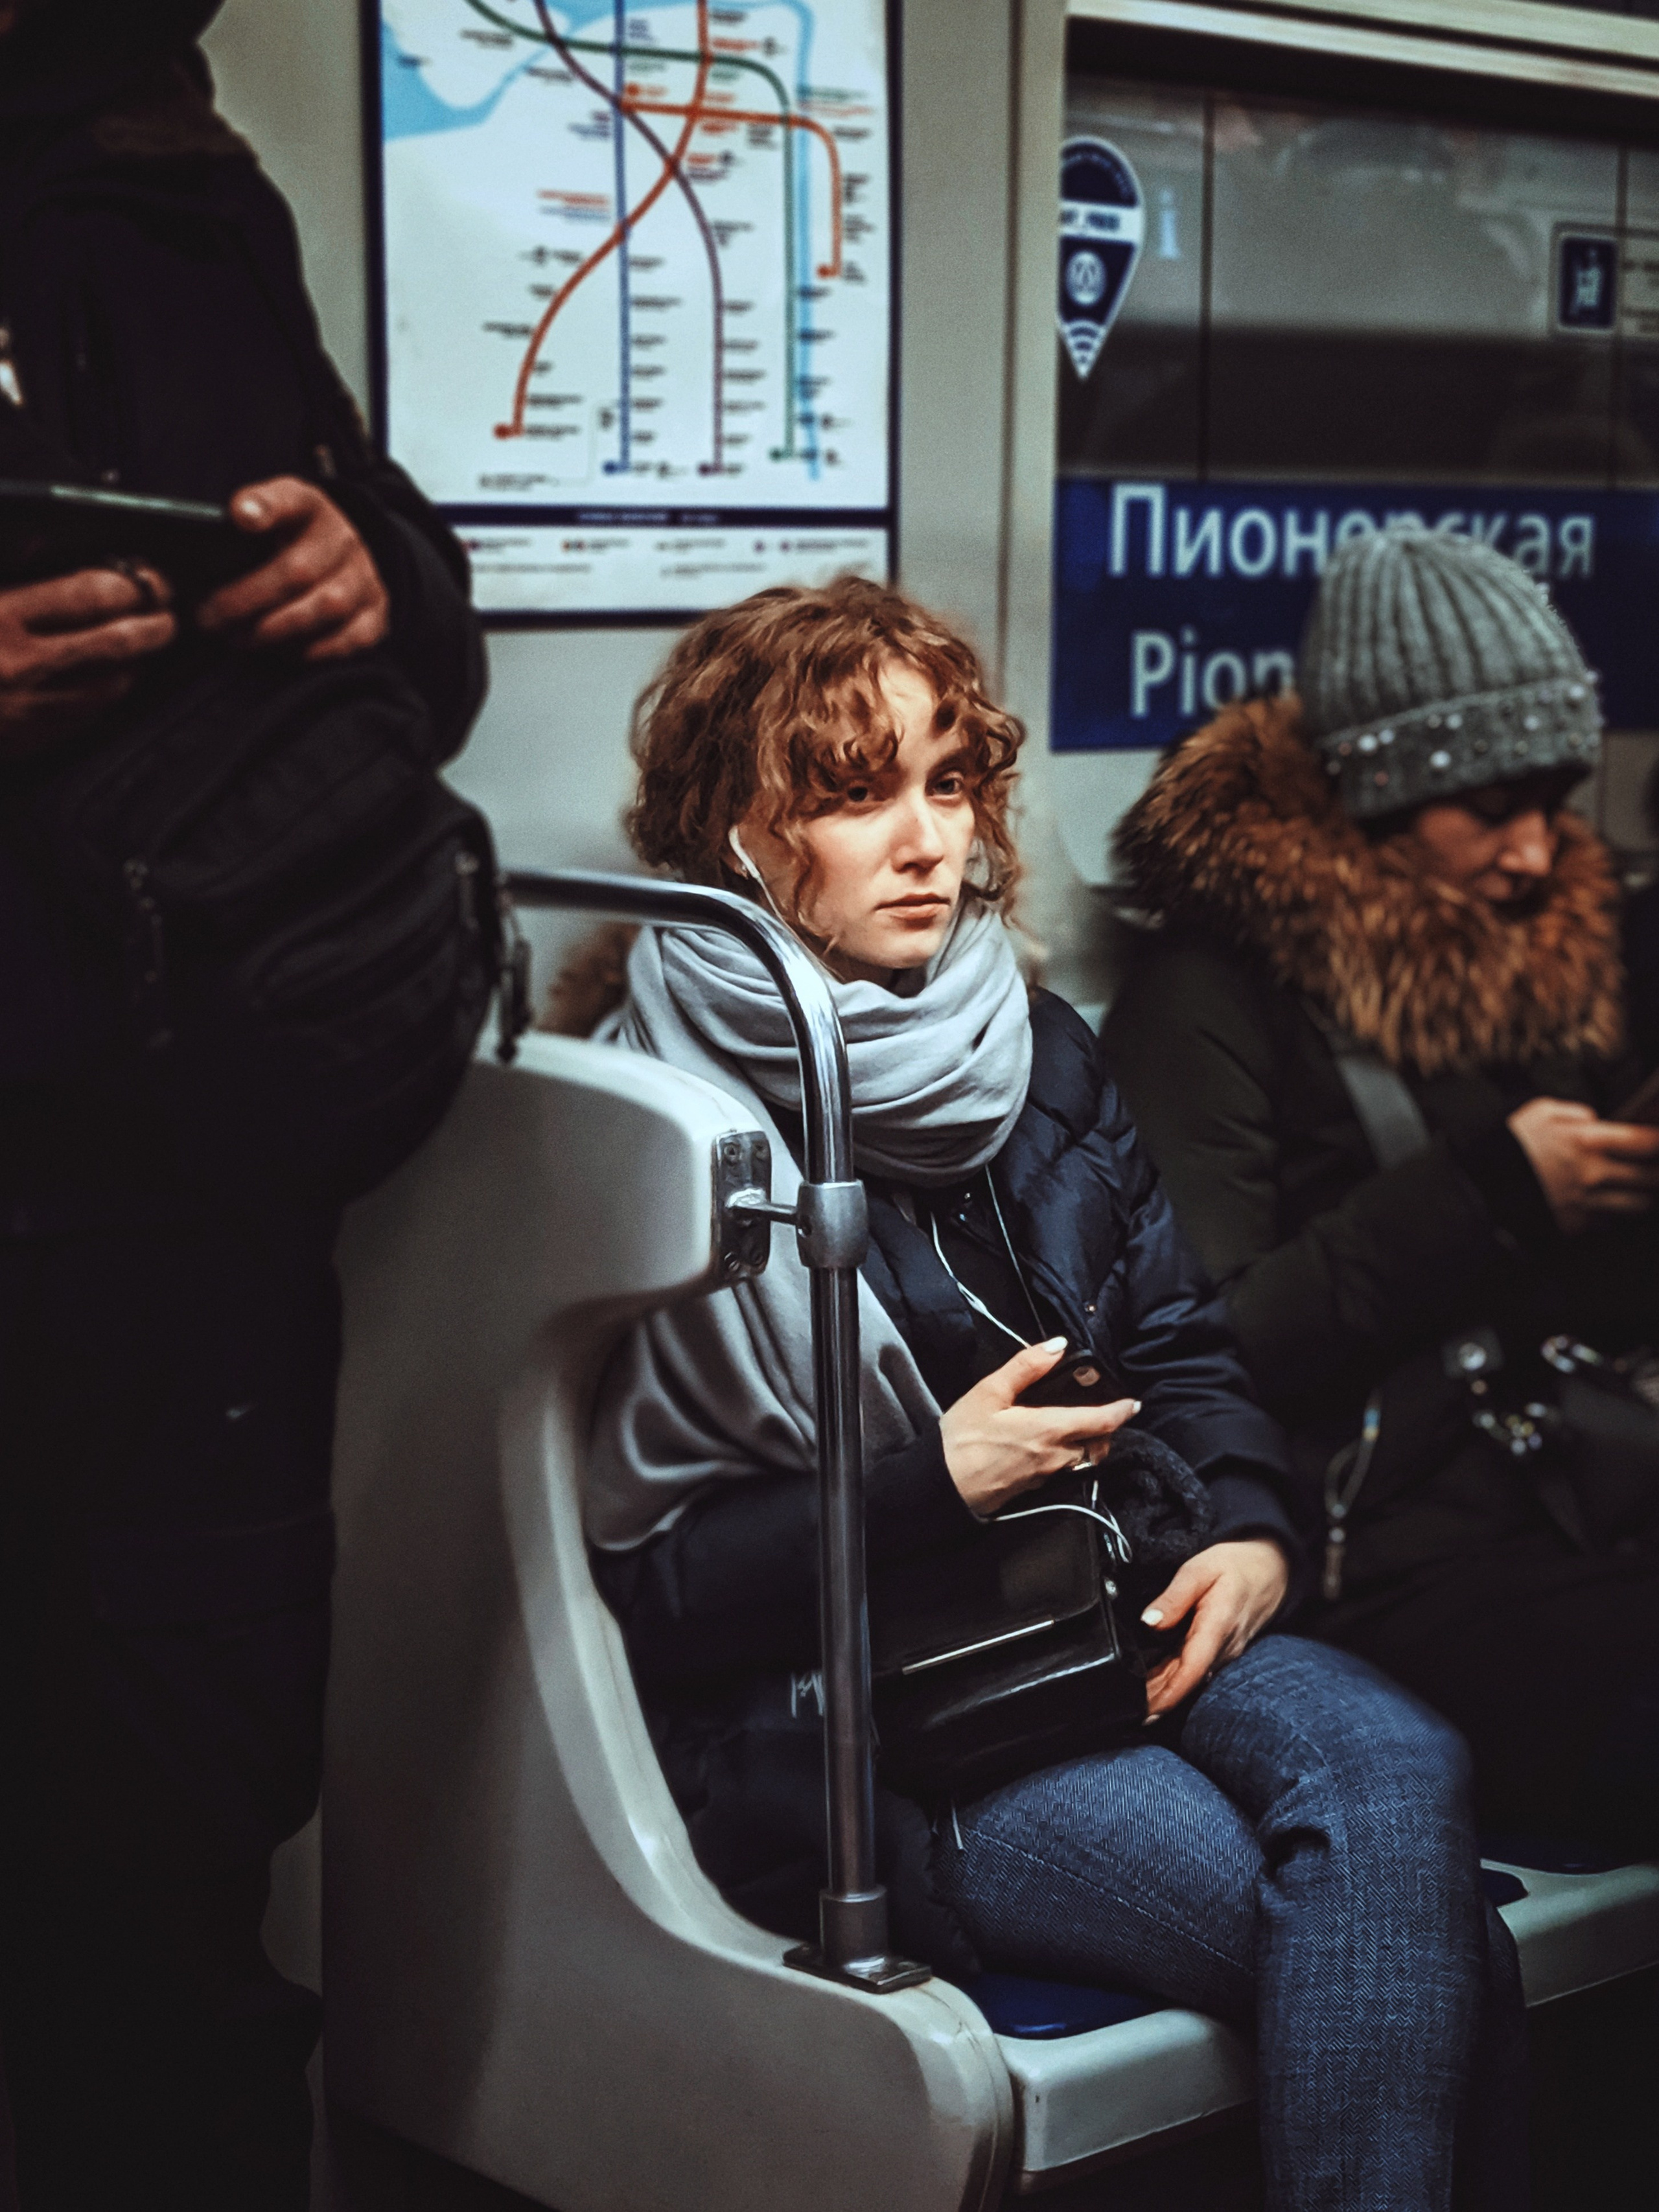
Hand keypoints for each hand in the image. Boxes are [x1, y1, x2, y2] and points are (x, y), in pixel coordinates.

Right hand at [0, 566, 176, 755]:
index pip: (89, 593)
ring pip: (114, 683)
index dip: (133, 581)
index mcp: (1, 616)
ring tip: (150, 640)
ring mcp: (30, 707)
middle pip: (118, 640)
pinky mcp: (31, 738)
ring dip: (140, 660)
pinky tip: (116, 675)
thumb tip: (54, 537)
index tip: (150, 574)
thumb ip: (11, 564)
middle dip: (156, 622)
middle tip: (169, 610)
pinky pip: (90, 715)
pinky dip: (110, 691)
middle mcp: (23, 664)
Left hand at [197, 476, 388, 659]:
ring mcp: (364, 577)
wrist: (337, 561)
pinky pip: (349, 640)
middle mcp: (343, 539)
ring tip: (239, 640)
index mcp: (308, 506)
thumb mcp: (262, 519)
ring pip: (325, 608)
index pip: (289, 499)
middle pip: (297, 571)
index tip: (240, 516)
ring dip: (275, 631)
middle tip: (211, 619)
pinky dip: (312, 651)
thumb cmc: (285, 545)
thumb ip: (238, 523)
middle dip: (247, 601)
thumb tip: (210, 541)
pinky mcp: (376, 612)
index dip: (265, 507)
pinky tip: (281, 653)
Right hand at [939, 1338, 1140, 1516]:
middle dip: (1105, 1429)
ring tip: (1078, 1426)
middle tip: (1101, 1411)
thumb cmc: (962, 1438)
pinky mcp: (1036, 1488)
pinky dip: (1071, 1456)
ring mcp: (1048, 1476)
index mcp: (1049, 1429)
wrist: (942, 1487)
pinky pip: (1066, 1470)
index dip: (1121, 1411)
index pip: (1100, 1422)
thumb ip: (1026, 1367)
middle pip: (1098, 1444)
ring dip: (1089, 1444)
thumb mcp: (989, 1392)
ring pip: (1083, 1459)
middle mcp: (1057, 1456)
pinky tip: (1052, 1445)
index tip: (1134, 1403)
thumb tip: (1057, 1345)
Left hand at [1141, 1539, 1289, 1717]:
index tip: (1145, 1713)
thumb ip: (1174, 1597)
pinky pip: (1196, 1669)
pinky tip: (1154, 1683)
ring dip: (1163, 1693)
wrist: (1272, 1569)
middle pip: (1186, 1682)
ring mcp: (1224, 1653)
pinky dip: (1174, 1679)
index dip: (1167, 1697)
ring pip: (1190, 1679)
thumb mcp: (1199, 1570)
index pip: (1190, 1672)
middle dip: (1157, 1701)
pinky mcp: (1222, 1651)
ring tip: (1133, 1703)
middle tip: (1125, 1714)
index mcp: (1215, 1629)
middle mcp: (1222, 1649)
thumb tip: (1149, 1622)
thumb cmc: (1236, 1566)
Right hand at [1507, 1097, 1658, 1235]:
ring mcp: (1588, 1203)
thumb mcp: (1538, 1111)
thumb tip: (1597, 1118)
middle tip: (1656, 1170)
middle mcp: (1594, 1173)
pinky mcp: (1577, 1225)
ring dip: (1646, 1198)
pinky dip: (1612, 1215)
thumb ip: (1574, 1111)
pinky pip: (1609, 1222)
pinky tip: (1609, 1208)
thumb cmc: (1508, 1144)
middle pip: (1651, 1178)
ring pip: (1639, 1205)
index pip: (1644, 1141)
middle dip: (1658, 1174)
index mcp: (1587, 1140)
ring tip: (1646, 1192)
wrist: (1480, 1186)